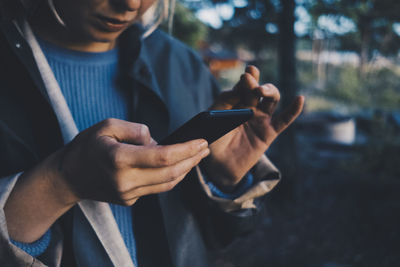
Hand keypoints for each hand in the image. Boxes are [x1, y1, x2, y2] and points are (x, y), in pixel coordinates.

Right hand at [52, 118, 209, 205]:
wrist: (70, 176)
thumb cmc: (88, 145)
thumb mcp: (108, 125)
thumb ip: (136, 130)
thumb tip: (159, 141)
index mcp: (118, 159)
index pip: (162, 156)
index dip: (186, 149)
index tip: (202, 141)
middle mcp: (124, 180)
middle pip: (170, 173)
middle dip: (192, 160)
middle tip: (205, 147)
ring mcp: (127, 194)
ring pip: (167, 184)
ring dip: (185, 170)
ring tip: (197, 155)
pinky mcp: (129, 200)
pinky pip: (157, 188)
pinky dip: (171, 176)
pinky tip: (179, 165)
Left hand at [202, 65, 303, 187]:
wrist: (217, 164)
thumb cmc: (212, 138)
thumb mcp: (214, 115)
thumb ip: (225, 100)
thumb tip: (241, 85)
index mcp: (236, 101)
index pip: (244, 85)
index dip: (248, 78)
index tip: (246, 75)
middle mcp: (250, 107)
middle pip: (258, 90)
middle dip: (255, 83)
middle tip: (248, 79)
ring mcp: (260, 119)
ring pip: (272, 100)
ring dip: (269, 91)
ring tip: (260, 91)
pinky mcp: (269, 133)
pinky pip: (284, 120)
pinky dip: (294, 110)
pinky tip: (300, 99)